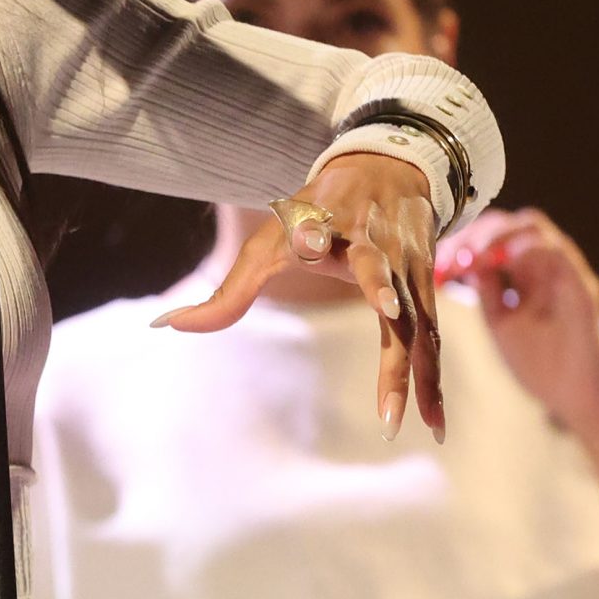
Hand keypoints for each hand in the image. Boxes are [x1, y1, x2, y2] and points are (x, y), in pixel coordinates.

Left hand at [154, 153, 447, 440]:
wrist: (385, 171)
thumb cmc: (312, 217)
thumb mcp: (266, 246)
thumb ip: (224, 295)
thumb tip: (162, 326)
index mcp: (321, 222)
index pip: (313, 224)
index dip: (310, 231)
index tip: (308, 241)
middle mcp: (367, 238)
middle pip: (374, 262)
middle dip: (380, 282)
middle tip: (387, 307)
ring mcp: (404, 261)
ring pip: (411, 312)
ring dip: (412, 366)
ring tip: (405, 420)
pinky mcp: (426, 283)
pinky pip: (430, 338)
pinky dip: (433, 381)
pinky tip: (436, 426)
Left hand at [434, 207, 598, 435]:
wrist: (577, 401)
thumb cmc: (541, 364)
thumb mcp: (500, 322)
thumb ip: (486, 290)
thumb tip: (462, 261)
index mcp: (528, 272)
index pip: (494, 235)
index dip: (462, 242)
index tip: (436, 263)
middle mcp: (549, 264)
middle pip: (509, 223)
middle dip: (472, 235)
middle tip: (448, 259)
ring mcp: (568, 273)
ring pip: (532, 227)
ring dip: (494, 238)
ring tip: (468, 259)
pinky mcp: (582, 289)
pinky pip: (558, 253)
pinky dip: (527, 249)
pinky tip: (500, 261)